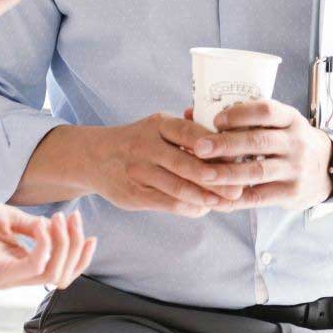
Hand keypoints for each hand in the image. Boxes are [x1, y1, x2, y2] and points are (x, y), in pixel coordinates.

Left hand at [0, 193, 95, 289]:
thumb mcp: (9, 218)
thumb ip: (33, 228)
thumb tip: (58, 228)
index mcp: (17, 265)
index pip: (60, 272)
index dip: (79, 256)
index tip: (88, 232)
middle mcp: (14, 277)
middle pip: (62, 276)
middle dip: (75, 248)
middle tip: (74, 218)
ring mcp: (6, 278)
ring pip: (53, 274)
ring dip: (63, 245)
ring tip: (60, 218)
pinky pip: (34, 266)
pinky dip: (45, 245)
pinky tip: (43, 225)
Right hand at [87, 113, 244, 216]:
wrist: (95, 157)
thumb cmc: (139, 141)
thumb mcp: (158, 127)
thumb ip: (187, 132)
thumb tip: (230, 143)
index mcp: (157, 124)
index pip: (188, 131)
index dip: (212, 145)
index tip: (235, 155)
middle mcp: (146, 146)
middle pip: (185, 164)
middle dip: (215, 178)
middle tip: (238, 187)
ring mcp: (139, 171)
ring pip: (179, 188)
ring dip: (206, 197)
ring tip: (227, 202)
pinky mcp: (135, 195)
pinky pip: (169, 204)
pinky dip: (191, 207)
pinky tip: (204, 207)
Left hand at [189, 100, 332, 210]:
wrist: (329, 167)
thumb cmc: (289, 140)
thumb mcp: (278, 123)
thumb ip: (242, 118)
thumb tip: (190, 112)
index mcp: (290, 119)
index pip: (266, 111)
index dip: (240, 114)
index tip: (216, 120)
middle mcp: (296, 142)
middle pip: (258, 142)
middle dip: (226, 145)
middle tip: (199, 148)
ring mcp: (296, 169)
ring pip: (258, 171)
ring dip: (228, 173)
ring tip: (203, 174)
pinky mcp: (292, 193)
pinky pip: (260, 197)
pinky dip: (237, 198)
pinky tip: (217, 198)